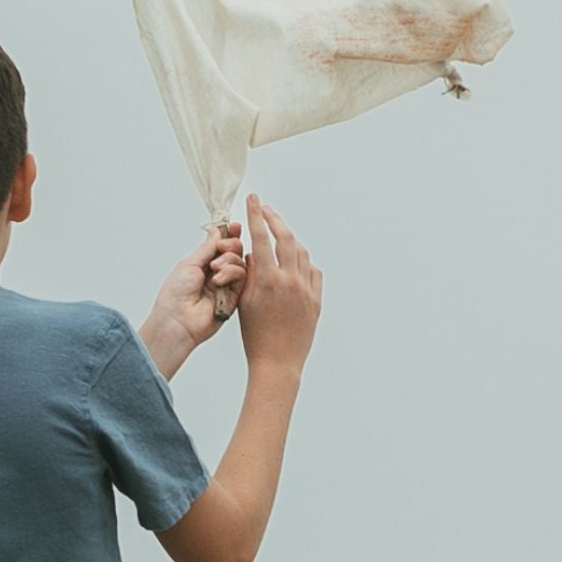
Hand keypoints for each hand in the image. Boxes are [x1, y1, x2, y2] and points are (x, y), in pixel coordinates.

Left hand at [138, 223, 247, 382]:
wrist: (177, 320)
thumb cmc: (175, 294)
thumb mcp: (190, 262)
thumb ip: (208, 246)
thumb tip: (217, 230)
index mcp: (203, 264)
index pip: (221, 245)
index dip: (229, 235)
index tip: (234, 226)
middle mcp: (216, 273)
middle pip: (235, 251)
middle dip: (231, 244)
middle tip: (221, 248)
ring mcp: (226, 285)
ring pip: (240, 262)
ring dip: (228, 260)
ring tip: (214, 269)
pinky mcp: (234, 297)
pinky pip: (242, 277)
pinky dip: (232, 273)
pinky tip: (219, 280)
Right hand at [233, 196, 320, 377]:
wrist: (277, 363)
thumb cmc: (255, 335)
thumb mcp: (245, 301)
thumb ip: (250, 273)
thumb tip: (255, 251)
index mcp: (269, 280)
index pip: (261, 238)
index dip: (256, 215)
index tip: (253, 199)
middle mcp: (291, 281)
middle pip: (286, 238)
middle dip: (275, 220)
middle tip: (266, 209)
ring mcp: (307, 290)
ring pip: (302, 253)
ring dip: (290, 240)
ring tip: (279, 234)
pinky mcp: (317, 300)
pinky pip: (313, 272)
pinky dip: (303, 262)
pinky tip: (295, 261)